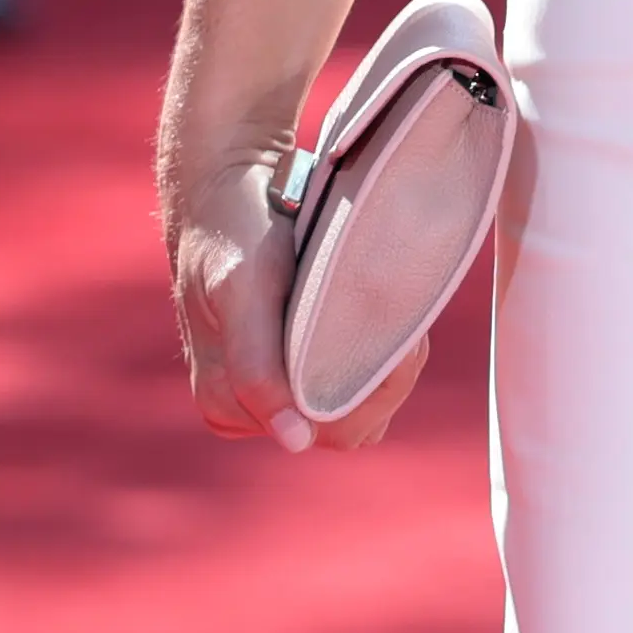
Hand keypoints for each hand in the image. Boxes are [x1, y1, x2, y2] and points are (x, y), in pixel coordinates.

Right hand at [167, 143, 430, 453]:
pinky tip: (380, 317)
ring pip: (358, 409)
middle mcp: (248, 408)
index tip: (403, 339)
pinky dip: (378, 355)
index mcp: (228, 404)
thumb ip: (258, 372)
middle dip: (389, 379)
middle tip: (407, 326)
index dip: (378, 389)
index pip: (331, 431)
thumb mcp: (244, 293)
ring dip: (388, 367)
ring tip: (395, 318)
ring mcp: (272, 388)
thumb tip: (295, 442)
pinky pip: (352, 383)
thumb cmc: (234, 233)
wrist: (225, 191)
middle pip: (350, 426)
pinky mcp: (292, 364)